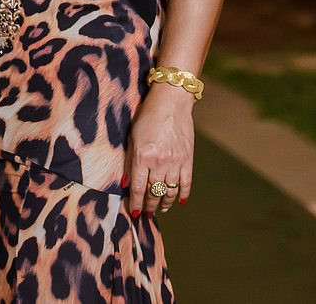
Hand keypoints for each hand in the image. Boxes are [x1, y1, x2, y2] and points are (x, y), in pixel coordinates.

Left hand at [124, 85, 194, 215]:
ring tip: (161, 209)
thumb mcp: (132, 137)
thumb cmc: (148, 116)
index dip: (136, 203)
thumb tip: (127, 185)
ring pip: (170, 191)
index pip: (138, 188)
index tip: (134, 212)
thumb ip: (130, 162)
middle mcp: (159, 162)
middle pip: (154, 192)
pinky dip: (182, 195)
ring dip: (165, 203)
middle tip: (147, 212)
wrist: (171, 102)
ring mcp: (175, 161)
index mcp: (142, 156)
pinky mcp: (188, 158)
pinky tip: (179, 201)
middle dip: (149, 205)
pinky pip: (186, 183)